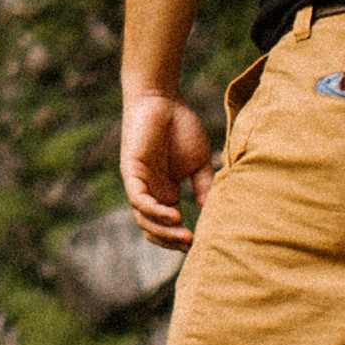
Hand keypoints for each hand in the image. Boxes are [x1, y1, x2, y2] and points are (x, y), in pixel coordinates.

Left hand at [120, 91, 215, 246]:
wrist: (163, 99)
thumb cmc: (181, 127)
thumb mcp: (198, 163)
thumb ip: (204, 186)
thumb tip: (213, 212)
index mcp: (164, 193)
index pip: (167, 227)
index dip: (179, 239)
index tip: (201, 244)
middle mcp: (149, 192)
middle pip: (152, 229)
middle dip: (171, 241)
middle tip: (192, 245)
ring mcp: (139, 183)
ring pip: (143, 218)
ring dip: (163, 231)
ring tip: (185, 237)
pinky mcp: (131, 171)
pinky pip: (138, 198)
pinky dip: (154, 210)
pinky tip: (174, 215)